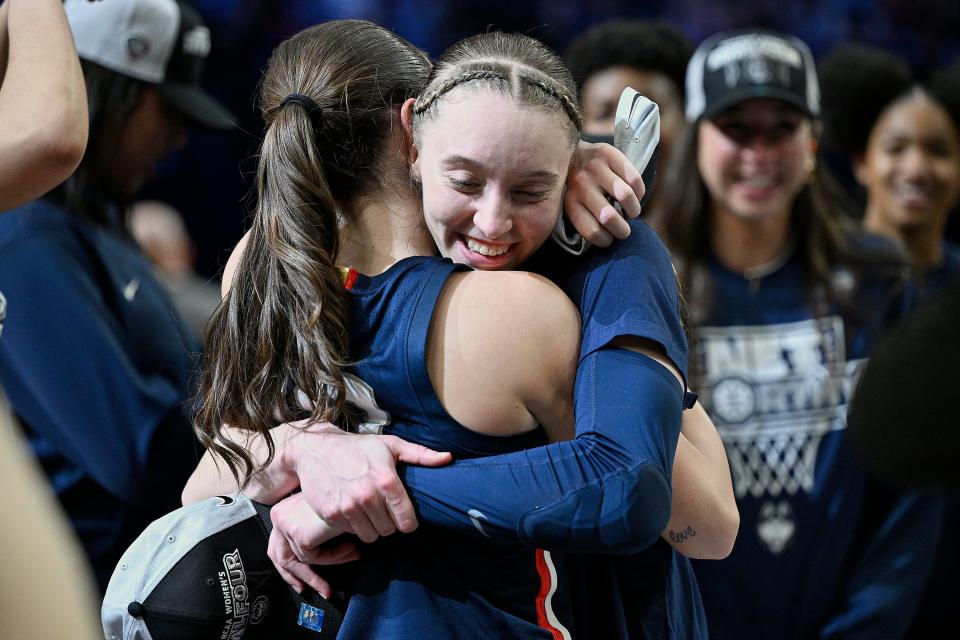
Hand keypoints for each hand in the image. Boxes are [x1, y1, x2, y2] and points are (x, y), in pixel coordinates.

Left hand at [267, 492, 359, 595]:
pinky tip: (351, 548)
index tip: (300, 581)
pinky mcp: (299, 535)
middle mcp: (279, 516)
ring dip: (329, 563)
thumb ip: (314, 532)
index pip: (277, 545)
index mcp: (283, 509)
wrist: (357, 490)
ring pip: (301, 560)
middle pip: (280, 556)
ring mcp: (287, 526)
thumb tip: (314, 559)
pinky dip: (334, 557)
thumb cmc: (348, 495)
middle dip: (295, 577)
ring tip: (353, 555)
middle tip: (306, 590)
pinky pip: (313, 558)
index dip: (288, 567)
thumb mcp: (324, 515)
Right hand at [283, 424, 452, 542]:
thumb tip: (448, 458)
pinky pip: (351, 532)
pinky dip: (353, 525)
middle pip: (389, 531)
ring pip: (370, 536)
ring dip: (371, 527)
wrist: (317, 449)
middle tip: (383, 510)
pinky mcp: (331, 513)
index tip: (403, 517)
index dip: (408, 522)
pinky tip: (352, 510)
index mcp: (387, 481)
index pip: (407, 521)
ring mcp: (348, 506)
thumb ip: (421, 454)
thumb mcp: (391, 445)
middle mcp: (368, 496)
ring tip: (368, 511)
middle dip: (389, 523)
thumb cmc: (359, 447)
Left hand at [564, 141, 644, 246]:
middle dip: (623, 230)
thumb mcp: (573, 206)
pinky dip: (640, 192)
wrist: (571, 153)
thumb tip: (607, 241)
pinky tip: (636, 195)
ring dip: (634, 210)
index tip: (610, 240)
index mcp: (570, 202)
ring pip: (625, 195)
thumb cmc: (578, 189)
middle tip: (625, 231)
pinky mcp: (608, 154)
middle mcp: (580, 184)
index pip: (591, 231)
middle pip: (608, 216)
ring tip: (632, 212)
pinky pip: (633, 178)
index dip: (606, 241)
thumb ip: (586, 221)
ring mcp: (594, 168)